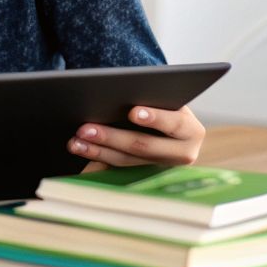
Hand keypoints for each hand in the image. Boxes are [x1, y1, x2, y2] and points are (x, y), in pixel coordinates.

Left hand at [70, 105, 203, 167]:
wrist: (169, 123)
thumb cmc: (165, 102)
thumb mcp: (166, 99)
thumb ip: (152, 98)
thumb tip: (120, 93)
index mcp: (191, 131)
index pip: (175, 124)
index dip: (155, 118)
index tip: (133, 112)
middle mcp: (181, 154)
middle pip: (144, 146)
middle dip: (112, 137)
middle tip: (86, 128)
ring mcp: (161, 167)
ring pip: (126, 160)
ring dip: (97, 149)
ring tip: (76, 140)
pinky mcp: (143, 173)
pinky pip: (116, 166)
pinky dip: (96, 155)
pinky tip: (79, 147)